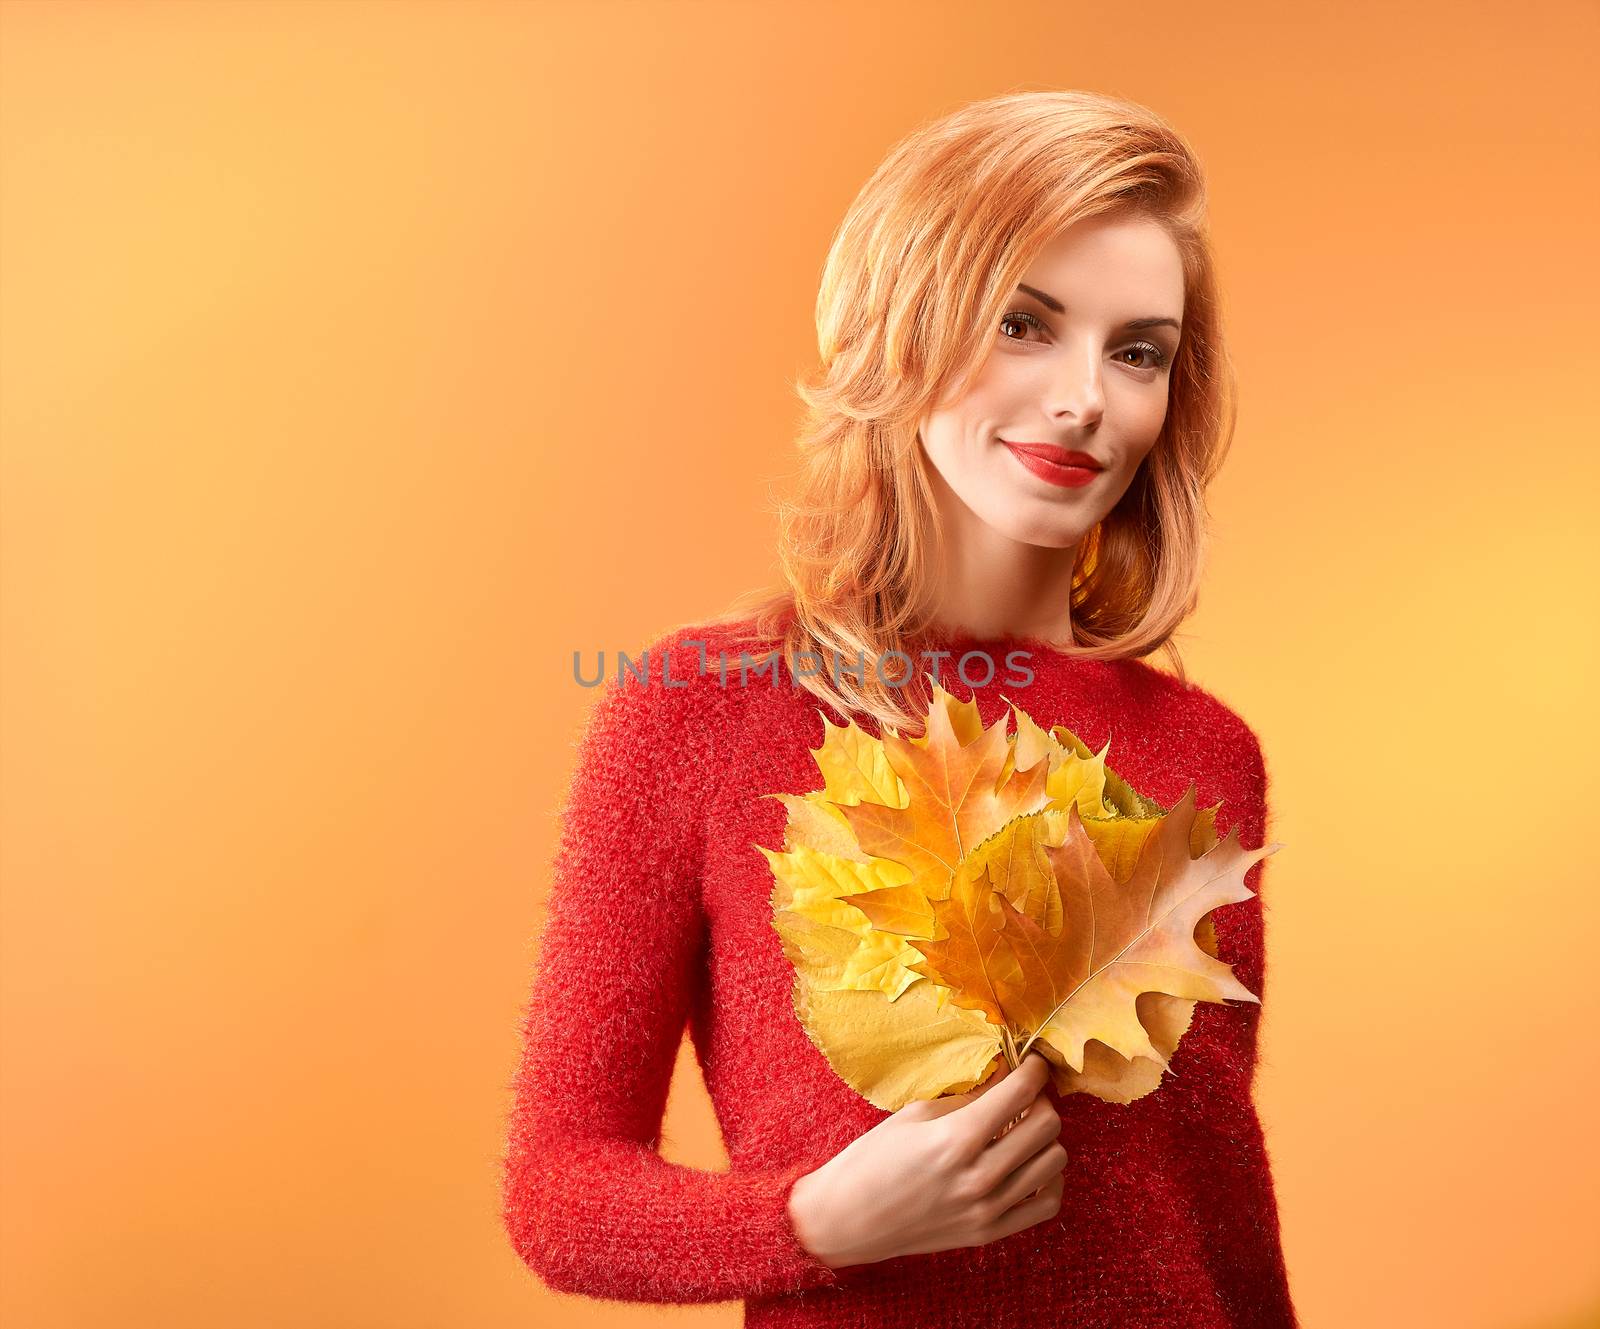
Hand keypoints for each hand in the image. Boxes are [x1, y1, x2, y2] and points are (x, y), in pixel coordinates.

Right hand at [786, 1052, 1066, 1269]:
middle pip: (1047, 1125)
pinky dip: (1048, 1179)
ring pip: (1055, 1161)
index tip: (1032, 1063)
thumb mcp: (915, 1114)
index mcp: (957, 1138)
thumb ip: (967, 1098)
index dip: (1034, 1070)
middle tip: (1023, 1096)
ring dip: (1044, 1138)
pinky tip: (1027, 1165)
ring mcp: (988, 1209)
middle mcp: (979, 1175)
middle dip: (1041, 1101)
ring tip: (1022, 1130)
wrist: (849, 1219)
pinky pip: (1048, 1204)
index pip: (1021, 1092)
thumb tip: (1005, 1077)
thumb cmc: (873, 1159)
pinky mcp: (990, 1232)